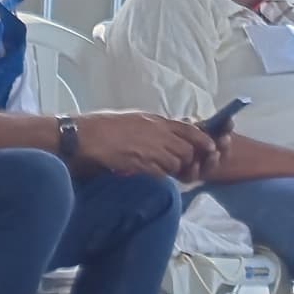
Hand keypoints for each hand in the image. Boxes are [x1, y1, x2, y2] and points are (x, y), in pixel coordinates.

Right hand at [73, 111, 209, 179]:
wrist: (84, 137)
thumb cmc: (103, 126)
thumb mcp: (135, 119)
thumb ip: (153, 126)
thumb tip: (165, 133)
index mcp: (157, 120)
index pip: (191, 129)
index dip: (203, 140)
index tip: (209, 148)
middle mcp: (158, 133)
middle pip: (188, 150)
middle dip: (186, 160)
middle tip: (178, 164)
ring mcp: (151, 149)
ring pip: (176, 163)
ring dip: (171, 168)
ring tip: (158, 167)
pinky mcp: (142, 164)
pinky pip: (161, 173)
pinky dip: (158, 174)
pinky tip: (147, 170)